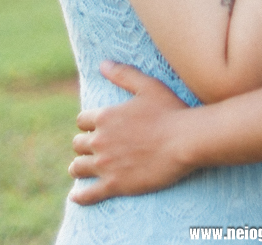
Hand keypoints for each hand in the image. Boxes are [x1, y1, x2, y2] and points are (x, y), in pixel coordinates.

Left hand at [69, 61, 192, 203]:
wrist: (185, 141)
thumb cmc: (170, 111)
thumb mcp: (148, 86)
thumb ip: (123, 74)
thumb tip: (102, 64)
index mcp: (106, 116)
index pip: (82, 120)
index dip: (88, 123)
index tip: (95, 127)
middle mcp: (101, 140)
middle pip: (78, 144)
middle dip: (84, 144)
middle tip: (93, 147)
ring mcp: (106, 164)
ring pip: (78, 168)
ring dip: (79, 167)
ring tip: (83, 169)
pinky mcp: (114, 185)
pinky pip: (88, 194)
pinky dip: (80, 196)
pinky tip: (76, 197)